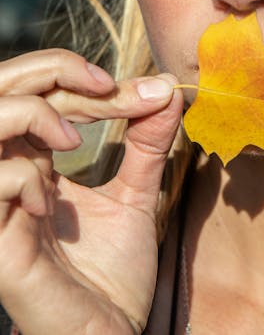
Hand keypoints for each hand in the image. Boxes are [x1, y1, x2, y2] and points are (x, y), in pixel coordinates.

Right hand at [0, 49, 183, 334]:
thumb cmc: (113, 274)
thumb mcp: (136, 195)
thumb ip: (147, 143)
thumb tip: (167, 88)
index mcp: (34, 159)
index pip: (35, 87)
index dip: (75, 72)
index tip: (140, 89)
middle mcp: (8, 174)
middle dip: (48, 70)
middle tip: (102, 86)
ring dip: (33, 115)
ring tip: (74, 140)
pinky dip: (22, 176)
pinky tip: (49, 202)